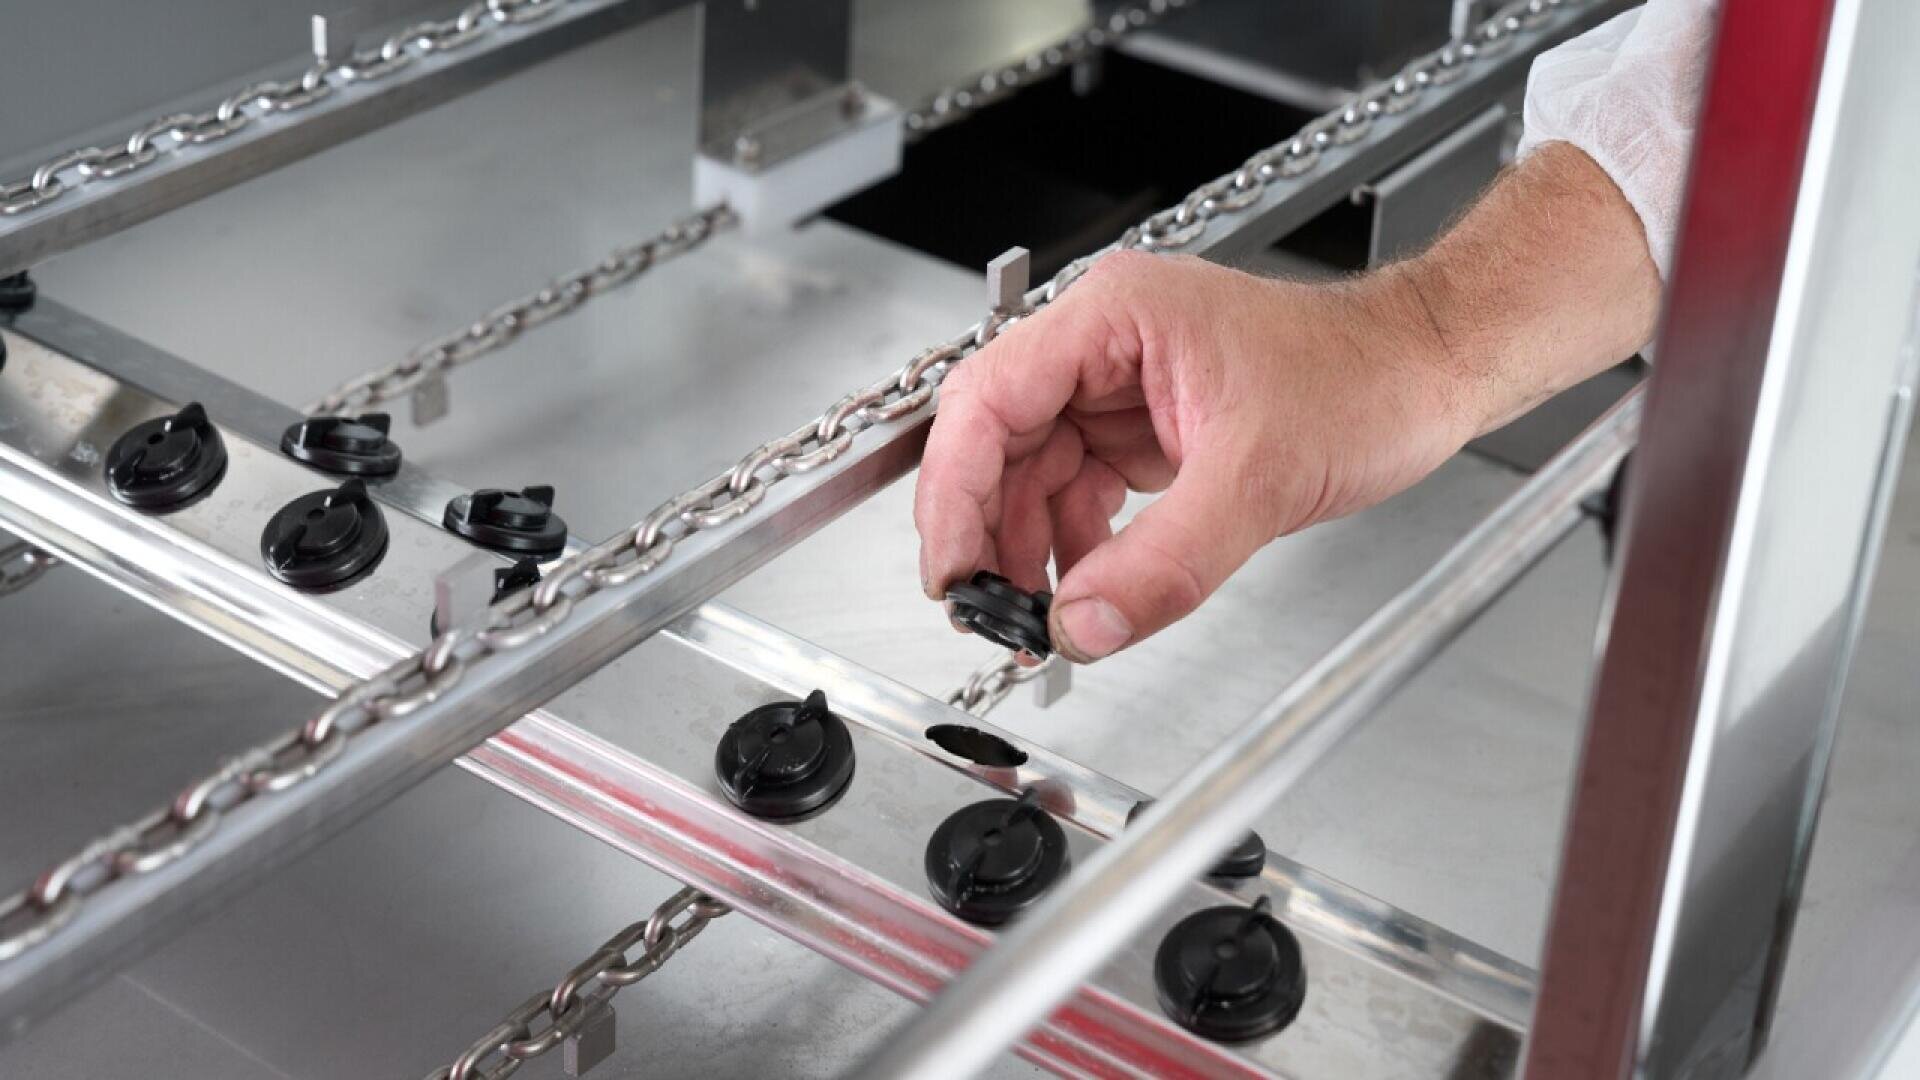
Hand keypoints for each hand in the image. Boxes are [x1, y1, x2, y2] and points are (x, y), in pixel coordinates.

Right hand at [914, 251, 1481, 662]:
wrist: (1428, 374)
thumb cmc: (1363, 377)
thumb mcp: (1260, 478)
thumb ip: (1165, 562)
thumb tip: (1084, 624)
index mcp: (1113, 317)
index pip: (990, 399)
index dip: (956, 490)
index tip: (952, 567)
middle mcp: (1103, 344)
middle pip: (998, 440)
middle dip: (987, 530)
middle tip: (986, 610)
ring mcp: (1121, 386)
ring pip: (1033, 473)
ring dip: (1027, 548)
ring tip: (1034, 617)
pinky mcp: (1145, 428)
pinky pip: (1079, 490)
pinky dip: (1073, 546)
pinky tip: (1084, 590)